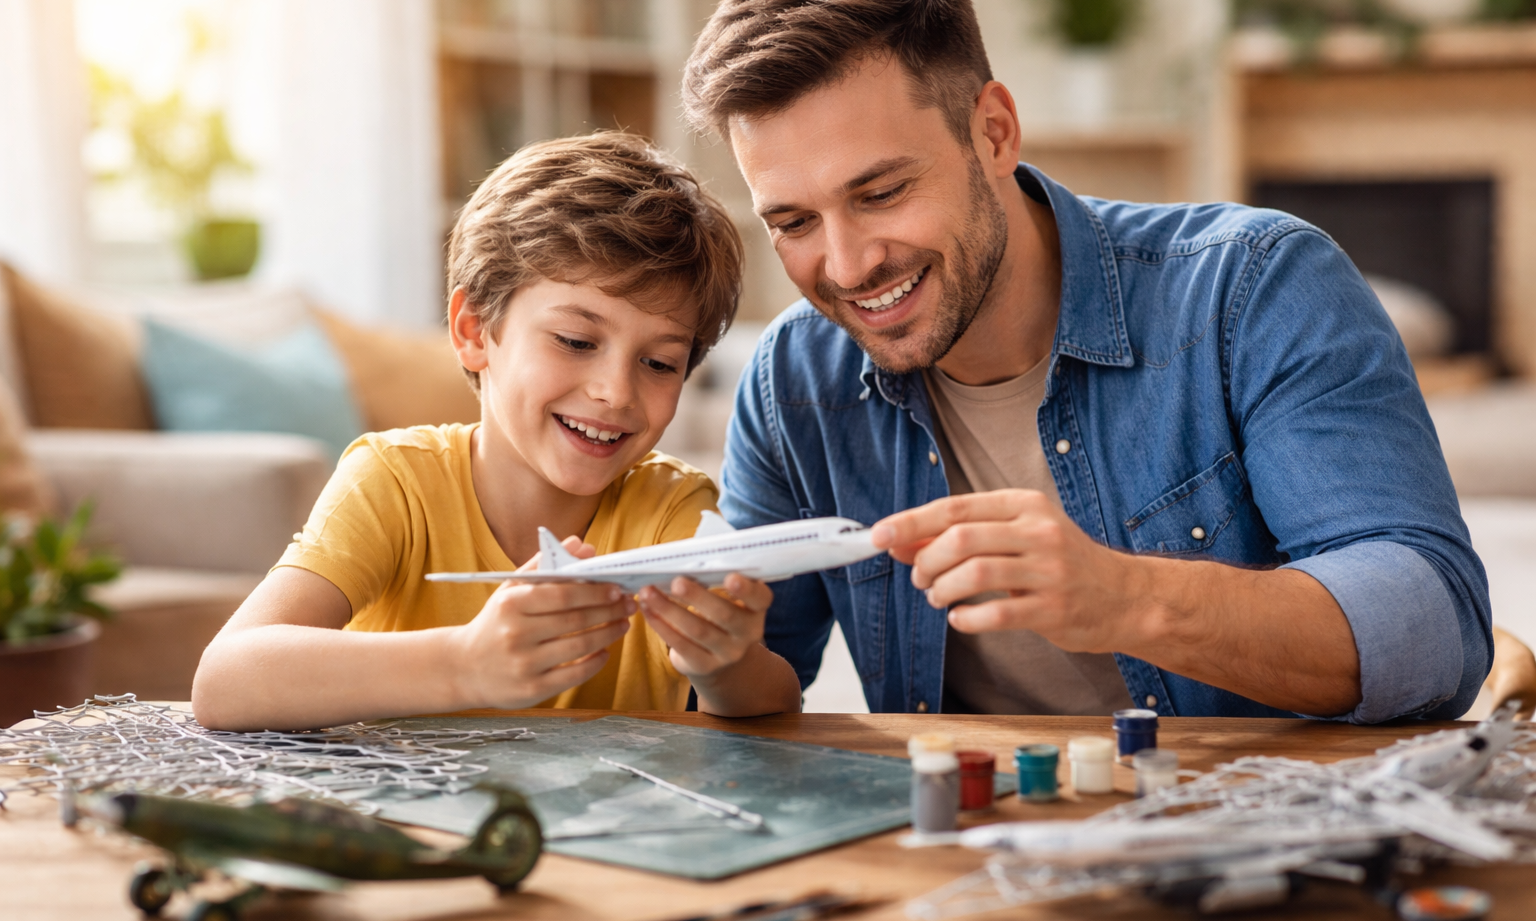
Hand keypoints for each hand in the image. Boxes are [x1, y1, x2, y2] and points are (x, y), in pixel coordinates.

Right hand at [451, 536, 633, 708]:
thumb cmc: (497, 622)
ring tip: (623, 625)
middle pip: (575, 621)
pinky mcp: (531, 690)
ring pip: (579, 648)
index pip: (561, 595)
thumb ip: (545, 565)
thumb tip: (581, 545)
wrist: (464, 667)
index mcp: (510, 604)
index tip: (617, 587)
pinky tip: (605, 651)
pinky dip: (595, 662)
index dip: (594, 591)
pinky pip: (574, 675)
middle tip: (629, 604)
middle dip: (609, 611)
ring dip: (608, 634)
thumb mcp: (512, 590)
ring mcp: (523, 664)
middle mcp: (515, 634)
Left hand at [635, 574, 773, 678]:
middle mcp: (747, 633)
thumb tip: (682, 560)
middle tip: (676, 581)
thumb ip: (716, 582)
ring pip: (697, 630)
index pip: (760, 598)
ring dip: (669, 609)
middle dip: (698, 597)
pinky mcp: (704, 665)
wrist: (725, 663)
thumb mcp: (730, 600)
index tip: (731, 577)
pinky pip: (681, 645)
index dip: (746, 589)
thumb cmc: (721, 614)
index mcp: (756, 609)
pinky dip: (661, 625)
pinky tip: (647, 610)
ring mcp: (727, 653)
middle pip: (724, 614)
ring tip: (648, 592)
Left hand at [871, 490, 1140, 652]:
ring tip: (937, 597)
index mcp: (1024, 505)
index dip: (911, 522)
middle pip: (961, 538)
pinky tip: (961, 618)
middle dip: (926, 561)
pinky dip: (967, 619)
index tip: (879, 535)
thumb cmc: (1060, 562)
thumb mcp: (1016, 535)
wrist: (1126, 596)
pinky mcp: (1053, 608)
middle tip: (919, 578)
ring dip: (943, 589)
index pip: (955, 507)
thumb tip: (900, 541)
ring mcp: (1048, 570)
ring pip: (975, 573)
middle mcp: (1038, 531)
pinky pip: (996, 614)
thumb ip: (962, 536)